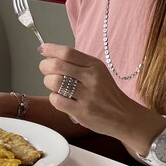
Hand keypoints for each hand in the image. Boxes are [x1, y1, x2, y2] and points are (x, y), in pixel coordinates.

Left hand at [38, 43, 160, 150]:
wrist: (123, 116)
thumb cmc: (105, 93)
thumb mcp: (97, 72)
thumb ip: (76, 63)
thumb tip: (48, 53)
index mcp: (95, 65)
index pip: (67, 52)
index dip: (50, 49)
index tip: (42, 49)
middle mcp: (91, 78)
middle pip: (57, 65)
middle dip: (45, 66)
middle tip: (46, 70)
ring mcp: (87, 96)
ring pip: (54, 82)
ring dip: (48, 83)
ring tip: (55, 86)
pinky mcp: (82, 112)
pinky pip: (56, 100)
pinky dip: (54, 98)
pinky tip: (62, 99)